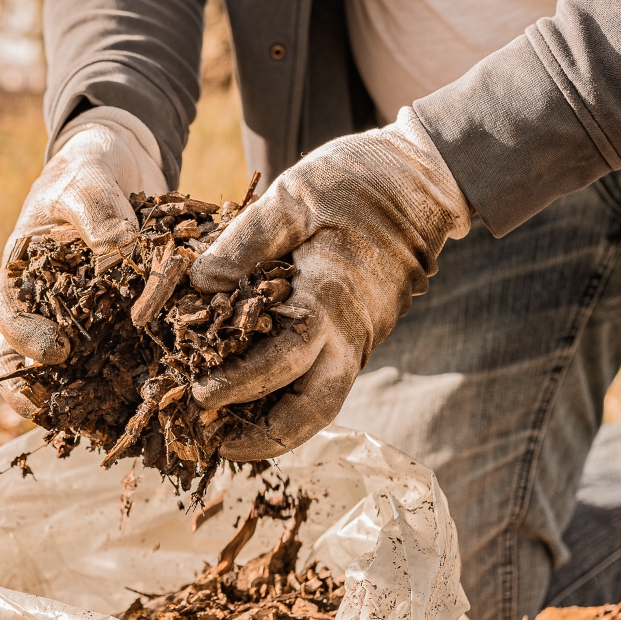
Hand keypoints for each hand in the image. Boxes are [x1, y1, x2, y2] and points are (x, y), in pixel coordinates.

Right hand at [0, 107, 165, 417]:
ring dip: (91, 403)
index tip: (54, 350)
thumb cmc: (88, 169)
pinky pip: (127, 363)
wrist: (120, 169)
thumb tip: (119, 246)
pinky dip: (139, 385)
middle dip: (46, 395)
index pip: (9, 315)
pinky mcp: (123, 330)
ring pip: (78, 376)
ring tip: (114, 426)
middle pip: (32, 365)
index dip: (24, 339)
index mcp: (23, 275)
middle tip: (68, 415)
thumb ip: (97, 206)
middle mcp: (47, 310)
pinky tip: (164, 404)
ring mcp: (84, 325)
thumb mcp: (87, 176)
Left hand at [188, 107, 471, 460]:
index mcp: (328, 302)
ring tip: (227, 428)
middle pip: (311, 413)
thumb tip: (198, 285)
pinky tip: (254, 392)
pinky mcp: (363, 334)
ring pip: (321, 405)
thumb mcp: (290, 199)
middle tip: (214, 440)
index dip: (235, 387)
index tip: (195, 395)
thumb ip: (242, 244)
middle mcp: (349, 334)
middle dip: (262, 438)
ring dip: (277, 425)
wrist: (424, 179)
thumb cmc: (356, 181)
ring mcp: (361, 339)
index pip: (278, 365)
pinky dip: (290, 397)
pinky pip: (326, 380)